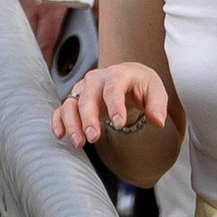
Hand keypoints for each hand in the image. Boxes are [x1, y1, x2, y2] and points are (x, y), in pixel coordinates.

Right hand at [53, 61, 168, 149]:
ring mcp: (83, 89)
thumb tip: (157, 121)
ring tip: (79, 142)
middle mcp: (97, 79)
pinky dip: (58, 121)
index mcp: (118, 74)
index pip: (114, 87)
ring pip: (71, 103)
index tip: (118, 124)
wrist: (128, 78)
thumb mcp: (156, 91)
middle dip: (89, 118)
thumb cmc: (141, 85)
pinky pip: (61, 109)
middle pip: (88, 96)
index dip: (115, 106)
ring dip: (72, 122)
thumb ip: (157, 106)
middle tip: (94, 138)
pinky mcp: (75, 100)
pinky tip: (61, 135)